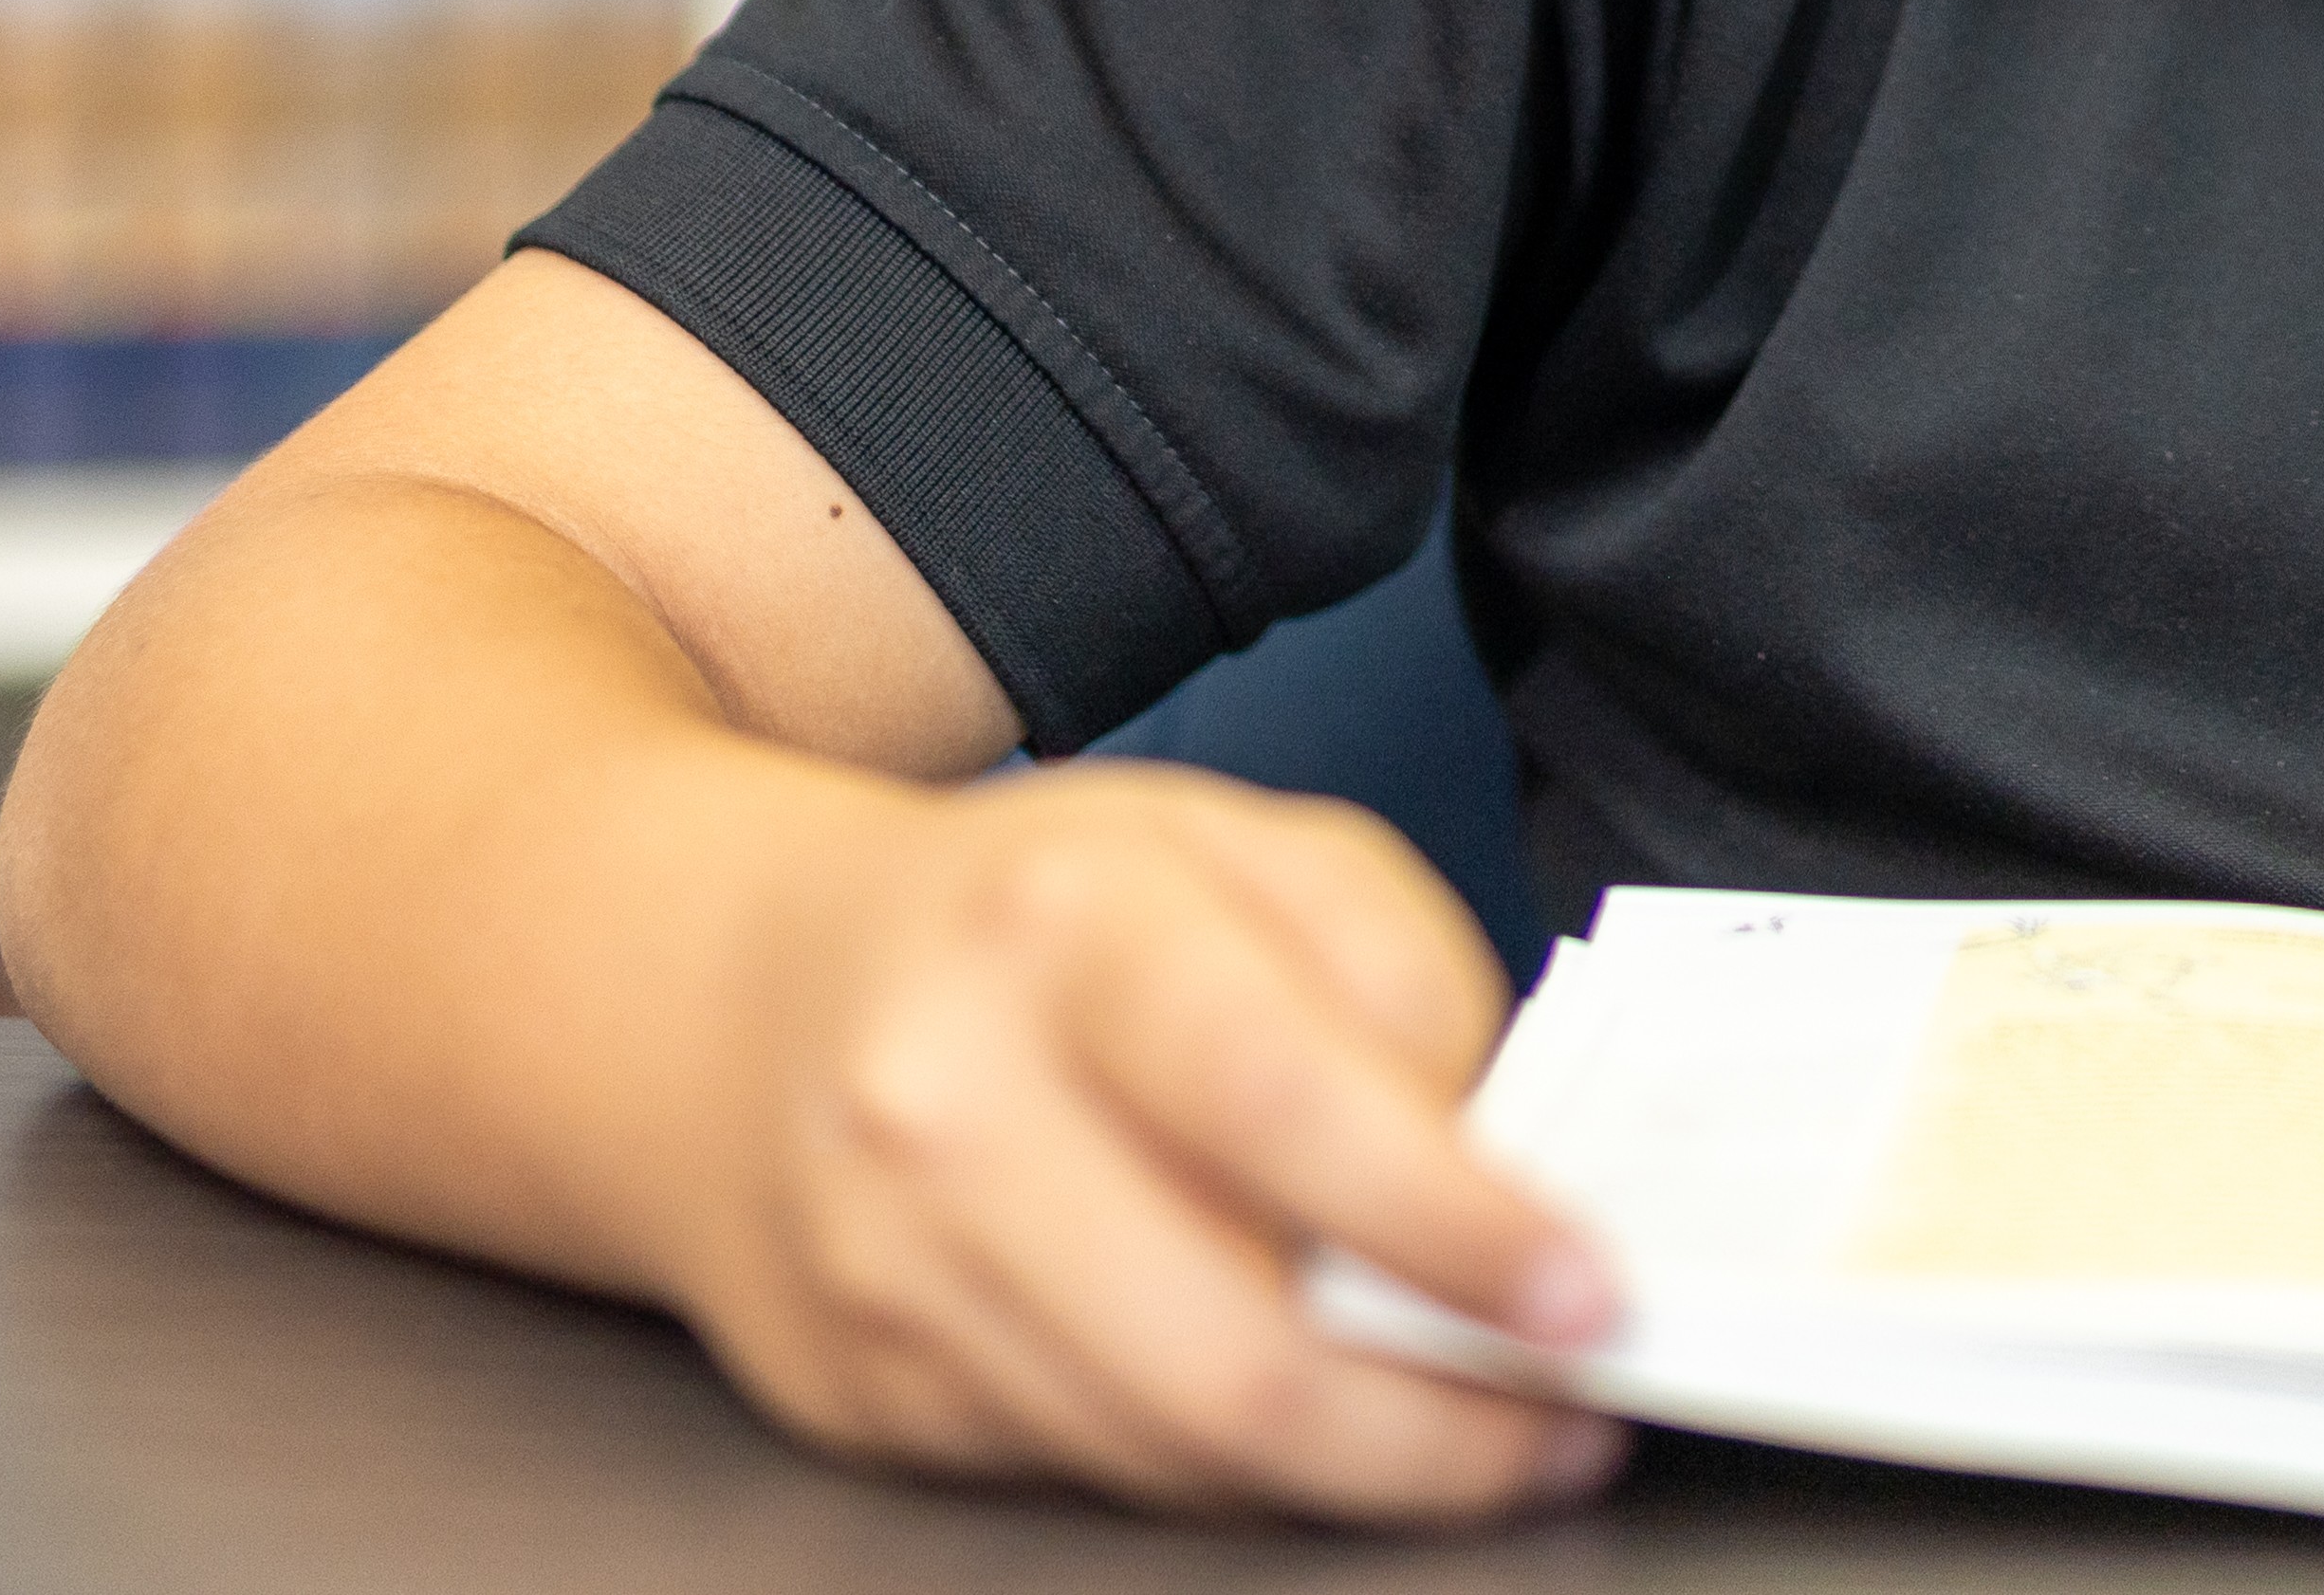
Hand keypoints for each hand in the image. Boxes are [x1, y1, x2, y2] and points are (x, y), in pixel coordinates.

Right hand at [676, 756, 1623, 1519]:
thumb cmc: (1036, 922)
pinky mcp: (867, 1397)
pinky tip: (1314, 1418)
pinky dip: (1236, 1468)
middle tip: (1567, 1417)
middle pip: (1228, 1348)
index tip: (1588, 1294)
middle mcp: (950, 1101)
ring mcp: (890, 1271)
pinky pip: (1099, 1475)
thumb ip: (1394, 969)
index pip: (1281, 1098)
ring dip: (1361, 1466)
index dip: (1451, 1223)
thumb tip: (1499, 1161)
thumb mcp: (1237, 847)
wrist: (734, 1001)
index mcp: (1068, 924)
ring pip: (1175, 1451)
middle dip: (1442, 1424)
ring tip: (1482, 1429)